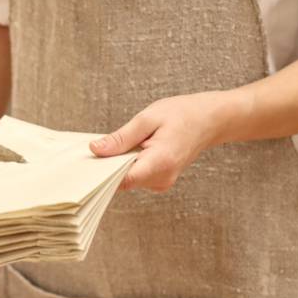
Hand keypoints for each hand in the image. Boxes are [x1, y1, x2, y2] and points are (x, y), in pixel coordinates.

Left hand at [89, 91, 235, 191]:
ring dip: (119, 164)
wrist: (211, 120)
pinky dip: (129, 165)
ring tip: (124, 143)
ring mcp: (162, 183)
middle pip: (122, 181)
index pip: (121, 180)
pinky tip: (132, 149)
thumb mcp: (147, 119)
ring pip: (128, 180)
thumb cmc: (182, 114)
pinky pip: (136, 177)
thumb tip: (95, 149)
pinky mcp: (161, 181)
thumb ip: (121, 138)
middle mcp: (161, 179)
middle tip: (100, 146)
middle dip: (108, 166)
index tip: (87, 164)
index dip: (101, 174)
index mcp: (159, 163)